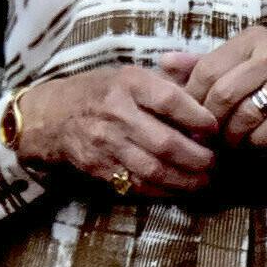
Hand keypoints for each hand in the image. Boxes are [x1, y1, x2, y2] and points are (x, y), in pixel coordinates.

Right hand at [14, 65, 218, 196]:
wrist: (51, 116)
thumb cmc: (101, 92)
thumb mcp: (130, 75)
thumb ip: (169, 81)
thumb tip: (209, 94)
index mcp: (129, 83)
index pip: (171, 100)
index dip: (198, 117)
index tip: (215, 128)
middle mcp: (117, 113)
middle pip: (166, 142)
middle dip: (198, 157)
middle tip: (215, 162)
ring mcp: (106, 143)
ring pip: (154, 169)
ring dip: (185, 180)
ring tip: (204, 181)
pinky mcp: (99, 167)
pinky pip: (137, 185)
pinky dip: (162, 191)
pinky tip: (178, 189)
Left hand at [180, 27, 266, 151]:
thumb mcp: (252, 57)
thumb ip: (207, 61)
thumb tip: (163, 62)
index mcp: (255, 38)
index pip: (207, 69)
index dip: (192, 98)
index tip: (190, 117)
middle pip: (222, 94)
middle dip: (210, 123)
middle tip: (207, 137)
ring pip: (244, 115)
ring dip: (232, 137)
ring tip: (231, 143)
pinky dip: (257, 143)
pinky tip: (256, 143)